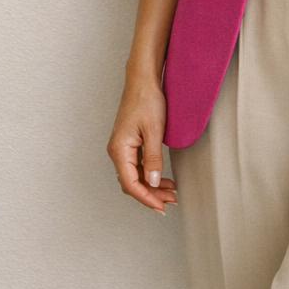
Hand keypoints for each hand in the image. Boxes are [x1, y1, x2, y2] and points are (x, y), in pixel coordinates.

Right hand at [107, 73, 177, 214]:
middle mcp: (117, 151)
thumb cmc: (146, 100)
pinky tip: (162, 179)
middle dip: (151, 195)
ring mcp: (123, 148)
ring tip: (171, 193)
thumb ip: (153, 159)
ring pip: (135, 176)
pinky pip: (137, 167)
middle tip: (171, 202)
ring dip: (152, 187)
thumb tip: (152, 182)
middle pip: (131, 183)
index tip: (161, 206)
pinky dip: (150, 176)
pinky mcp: (129, 144)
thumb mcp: (154, 131)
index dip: (146, 198)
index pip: (130, 183)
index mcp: (119, 149)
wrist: (143, 81)